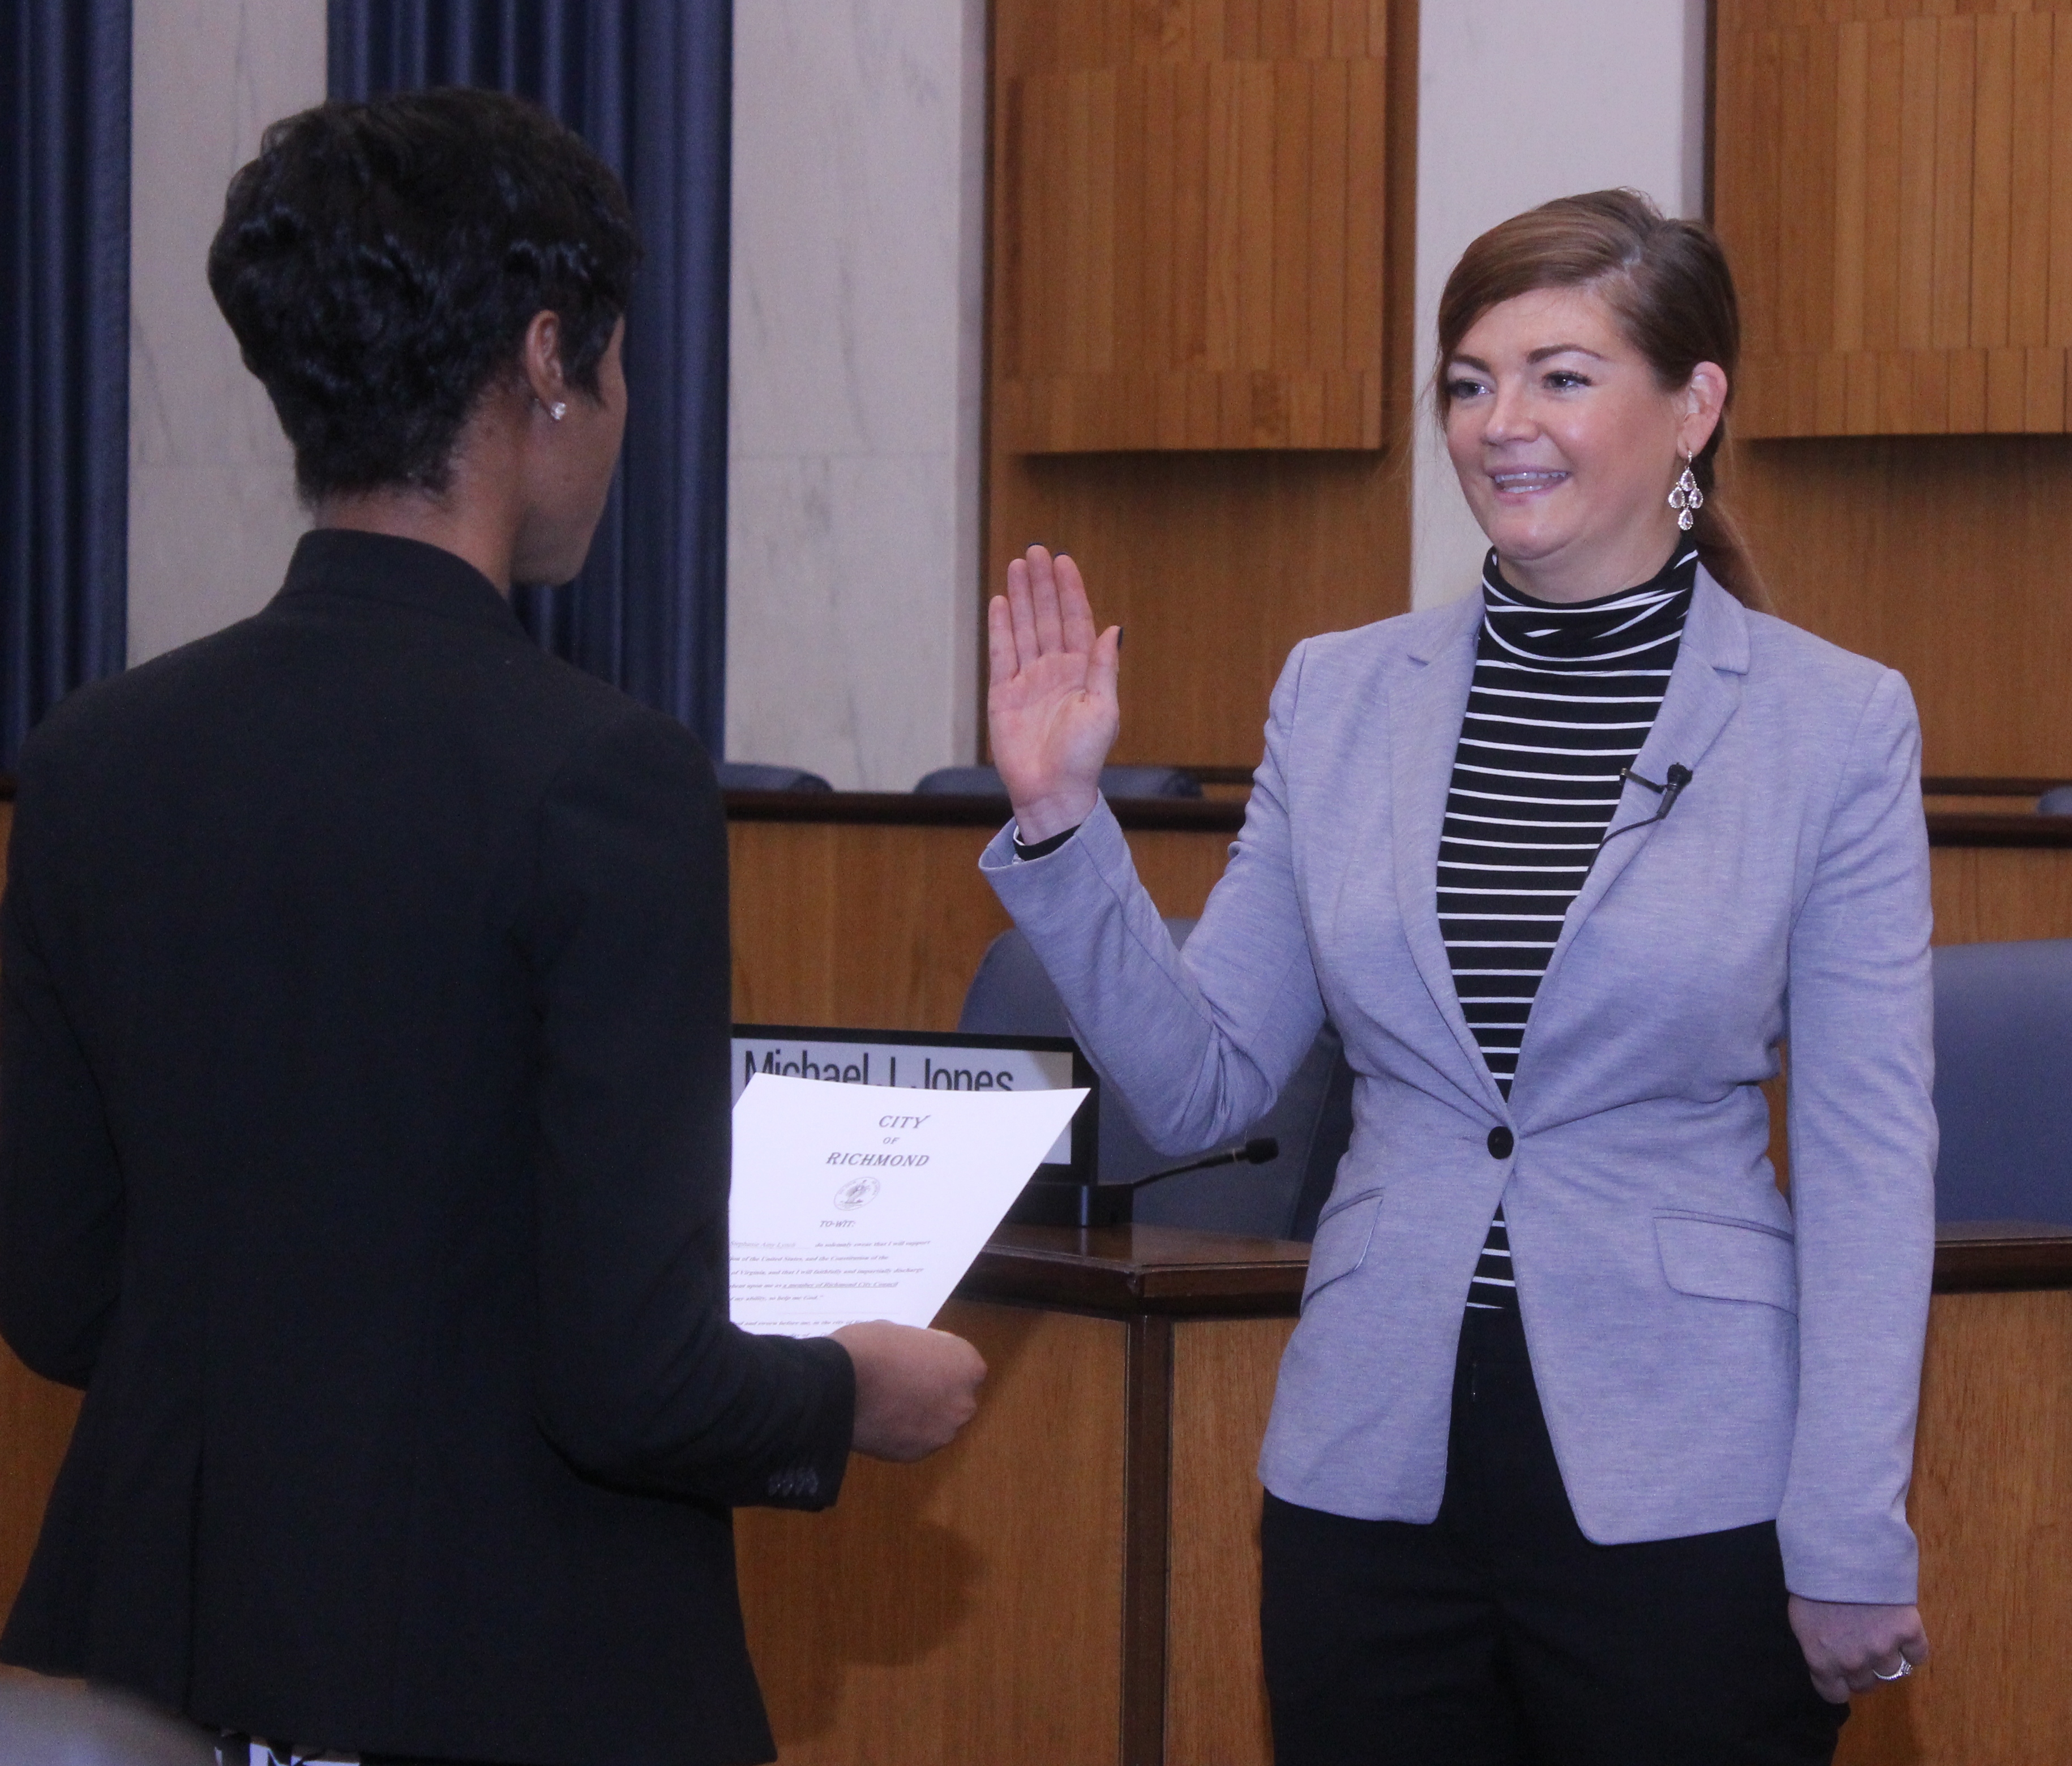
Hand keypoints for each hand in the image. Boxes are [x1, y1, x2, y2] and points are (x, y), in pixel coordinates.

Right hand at [829, 1321, 986, 1461]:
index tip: (917, 1361)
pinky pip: (915, 1440)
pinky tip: (880, 1421)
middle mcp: (964, 1402)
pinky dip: (902, 1434)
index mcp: (967, 1365)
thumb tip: (920, 1360)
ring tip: (888, 1404)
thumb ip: (924, 1351)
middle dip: (934, 1392)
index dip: (939, 1362)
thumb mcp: (906, 1333)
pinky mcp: (918, 1454)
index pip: (962, 1364)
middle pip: (954, 1397)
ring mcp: (943, 1433)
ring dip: (920, 1416)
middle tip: (904, 1384)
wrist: (839, 1385)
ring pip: (936, 1422)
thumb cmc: (874, 1347)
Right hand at [987, 546, 1121, 841]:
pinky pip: (1000, 654)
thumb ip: (1103, 667)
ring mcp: (1027, 680)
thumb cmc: (1083, 757)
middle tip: (1036, 550)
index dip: (1069, 591)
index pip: (1075, 621)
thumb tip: (1113, 627)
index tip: (1063, 561)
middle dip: (1042, 584)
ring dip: (1020, 597)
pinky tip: (1000, 602)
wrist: (1052, 792)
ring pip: (1023, 629)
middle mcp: (1054, 670)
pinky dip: (1000, 628)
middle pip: (1046, 617)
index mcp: (1082, 672)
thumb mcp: (1103, 710)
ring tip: (1017, 564)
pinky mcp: (1003, 694)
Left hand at [1788, 1596, 1928, 1701]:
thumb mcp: (1802, 1618)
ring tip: (1881, 1633)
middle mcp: (1854, 1663)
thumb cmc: (1813, 1582)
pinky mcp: (1909, 1633)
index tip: (1841, 1671)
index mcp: (1822, 1661)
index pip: (1834, 1694)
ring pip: (1894, 1672)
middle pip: (1866, 1684)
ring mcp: (1883, 1649)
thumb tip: (1828, 1661)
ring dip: (1888, 1657)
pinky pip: (1918, 1655)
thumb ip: (1817, 1646)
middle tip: (1862, 1645)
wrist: (1841, 1552)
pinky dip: (1913, 1646)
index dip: (1839, 1683)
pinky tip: (1902, 1630)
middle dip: (1864, 1670)